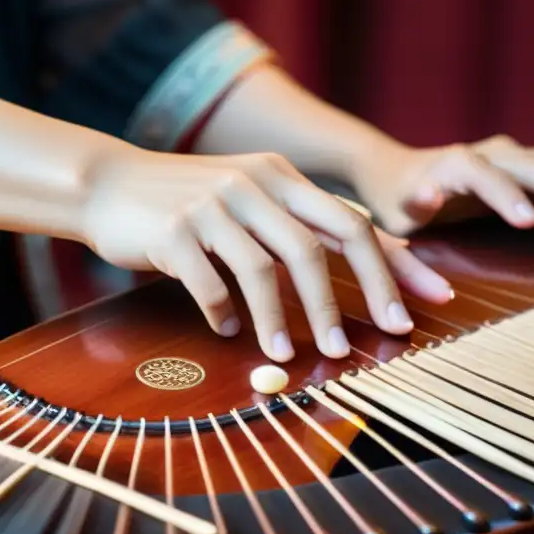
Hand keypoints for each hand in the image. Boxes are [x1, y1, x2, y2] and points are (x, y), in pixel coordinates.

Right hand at [79, 149, 453, 362]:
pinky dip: (222, 312)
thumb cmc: (188, 202)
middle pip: (315, 245)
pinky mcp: (173, 230)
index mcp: (281, 178)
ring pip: (262, 269)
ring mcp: (211, 205)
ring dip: (279, 320)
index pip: (352, 221)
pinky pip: (208, 282)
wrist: (108, 185)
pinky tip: (227, 331)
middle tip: (348, 350)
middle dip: (342, 302)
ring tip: (286, 355)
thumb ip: (297, 225)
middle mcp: (252, 184)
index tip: (426, 306)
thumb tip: (369, 264)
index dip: (394, 266)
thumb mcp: (248, 198)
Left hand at [351, 135, 533, 236]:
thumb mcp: (396, 208)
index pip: (482, 176)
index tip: (527, 221)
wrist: (397, 172)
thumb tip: (427, 196)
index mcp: (454, 164)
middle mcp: (489, 153)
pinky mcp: (530, 168)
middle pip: (531, 166)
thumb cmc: (395, 200)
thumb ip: (414, 203)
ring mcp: (513, 157)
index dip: (505, 196)